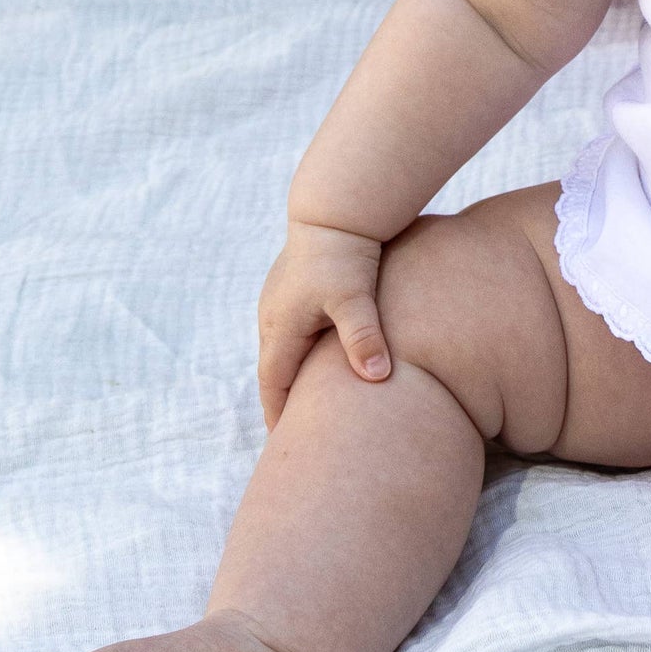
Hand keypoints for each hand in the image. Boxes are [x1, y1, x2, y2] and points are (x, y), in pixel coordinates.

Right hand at [256, 219, 391, 425]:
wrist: (337, 207)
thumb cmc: (345, 251)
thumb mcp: (355, 296)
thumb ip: (364, 336)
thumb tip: (377, 377)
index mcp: (281, 326)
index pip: (274, 385)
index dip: (279, 415)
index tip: (287, 444)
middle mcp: (273, 315)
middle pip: (275, 371)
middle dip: (284, 401)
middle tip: (298, 434)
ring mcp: (280, 299)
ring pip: (284, 349)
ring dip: (293, 375)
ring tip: (309, 404)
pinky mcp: (294, 286)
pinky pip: (294, 330)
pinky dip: (302, 351)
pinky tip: (321, 359)